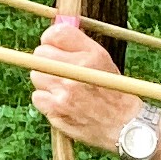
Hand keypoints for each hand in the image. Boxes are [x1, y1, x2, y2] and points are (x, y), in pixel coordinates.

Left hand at [29, 19, 141, 152]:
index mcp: (90, 55)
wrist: (123, 125)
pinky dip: (46, 100)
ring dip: (46, 81)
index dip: (51, 39)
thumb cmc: (113, 90)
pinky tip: (61, 102)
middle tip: (60, 70)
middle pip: (40, 54)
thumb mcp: (103, 59)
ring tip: (63, 88)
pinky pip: (37, 97)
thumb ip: (78, 43)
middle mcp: (75, 72)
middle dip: (48, 61)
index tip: (55, 47)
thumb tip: (53, 33)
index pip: (54, 34)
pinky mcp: (56, 111)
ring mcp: (63, 93)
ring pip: (36, 76)